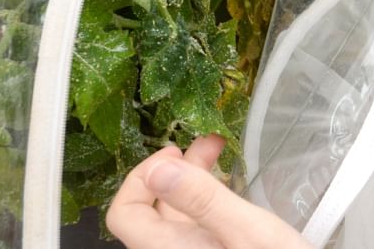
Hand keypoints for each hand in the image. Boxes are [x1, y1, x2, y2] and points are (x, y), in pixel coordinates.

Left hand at [106, 134, 313, 248]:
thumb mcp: (249, 232)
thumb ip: (203, 200)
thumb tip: (157, 169)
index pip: (125, 214)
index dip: (139, 178)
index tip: (173, 154)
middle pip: (155, 206)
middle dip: (178, 165)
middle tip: (208, 142)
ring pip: (178, 211)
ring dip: (193, 175)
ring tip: (219, 148)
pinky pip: (198, 222)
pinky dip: (207, 194)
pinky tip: (226, 181)